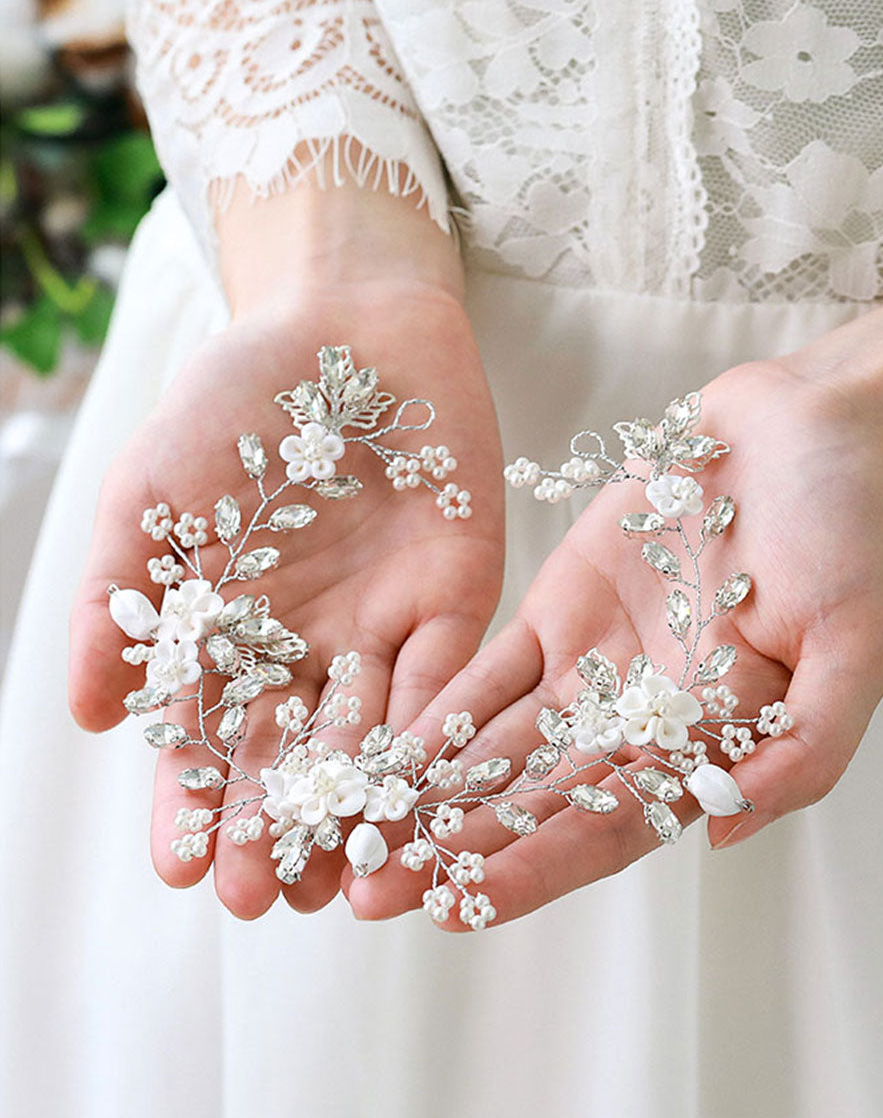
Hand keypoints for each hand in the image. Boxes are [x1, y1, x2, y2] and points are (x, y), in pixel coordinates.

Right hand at [69, 174, 504, 919]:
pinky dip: (431, 740)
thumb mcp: (150, 495)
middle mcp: (306, 648)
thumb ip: (119, 601)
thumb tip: (88, 716)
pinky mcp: (455, 601)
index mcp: (231, 633)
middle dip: (274, 825)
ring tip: (341, 879)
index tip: (181, 866)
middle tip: (258, 896)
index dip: (194, 800)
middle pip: (290, 756)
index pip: (208, 736)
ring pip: (370, 738)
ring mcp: (383, 630)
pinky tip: (417, 797)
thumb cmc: (233, 398)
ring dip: (357, 807)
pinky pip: (445, 682)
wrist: (344, 325)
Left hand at [347, 303, 882, 928]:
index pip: (609, 828)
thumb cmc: (855, 528)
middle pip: (535, 801)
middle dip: (453, 846)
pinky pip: (489, 669)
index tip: (457, 904)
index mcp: (708, 745)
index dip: (534, 869)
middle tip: (369, 887)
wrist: (808, 428)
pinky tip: (384, 743)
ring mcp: (594, 666)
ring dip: (428, 789)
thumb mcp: (858, 644)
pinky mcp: (559, 607)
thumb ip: (802, 749)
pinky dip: (439, 707)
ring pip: (499, 744)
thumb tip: (723, 835)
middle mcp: (641, 721)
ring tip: (355, 828)